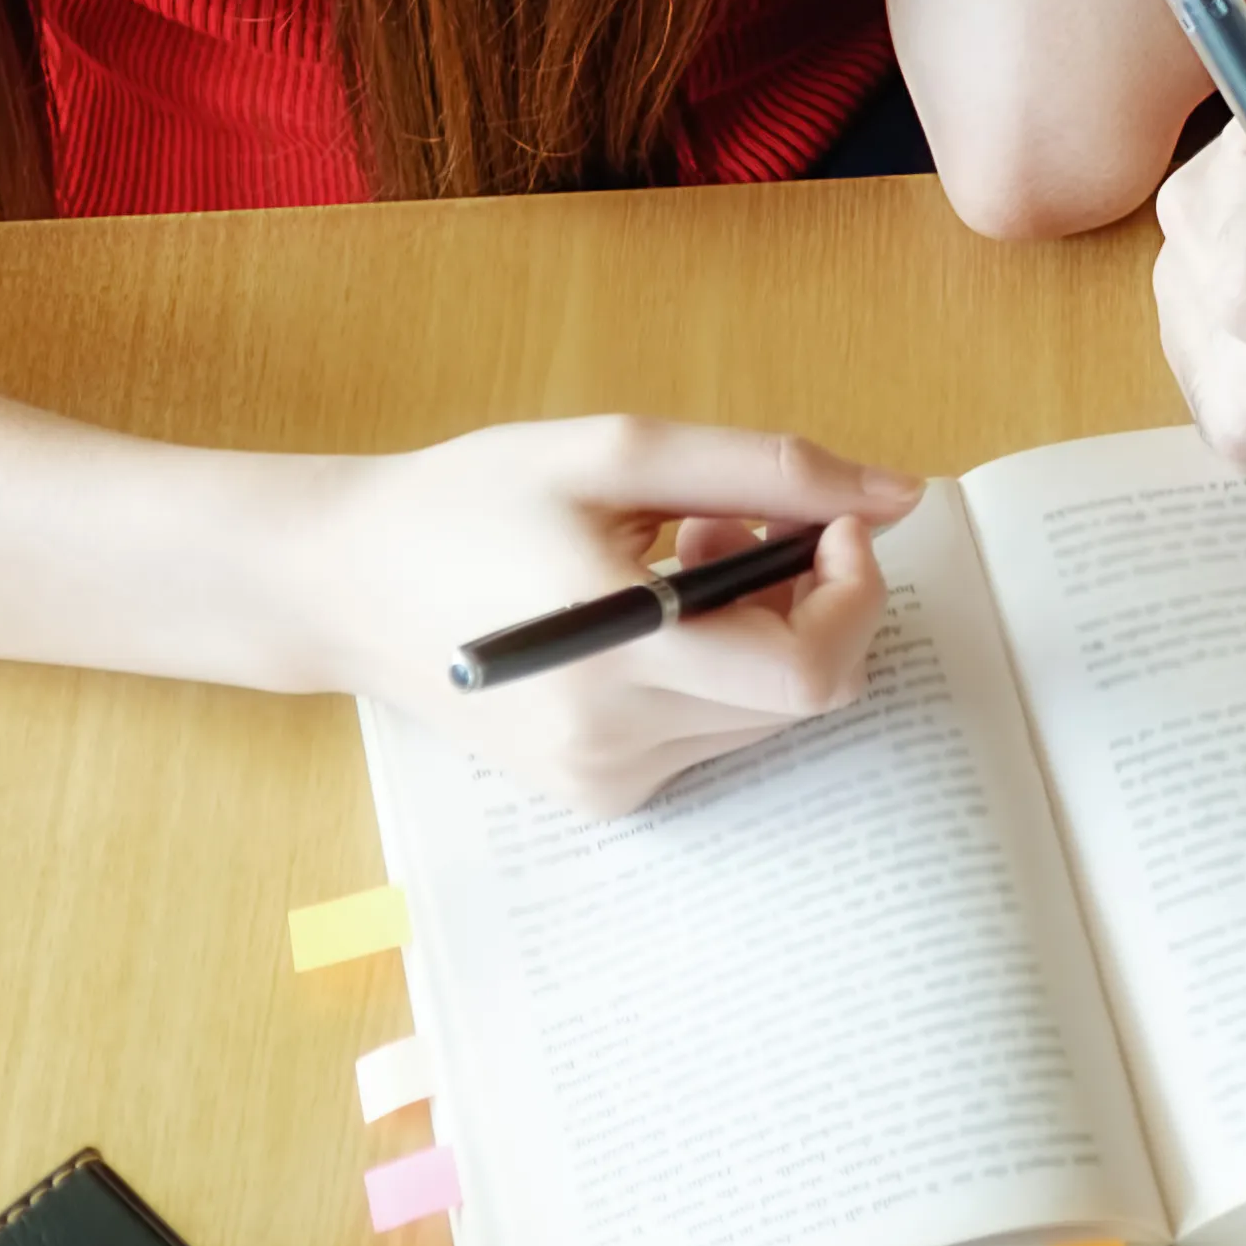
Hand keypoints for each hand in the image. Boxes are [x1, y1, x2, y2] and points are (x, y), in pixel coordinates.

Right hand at [290, 416, 922, 817]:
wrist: (345, 585)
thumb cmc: (471, 501)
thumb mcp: (619, 452)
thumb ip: (770, 471)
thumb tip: (900, 495)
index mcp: (621, 662)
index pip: (812, 673)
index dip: (853, 594)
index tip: (828, 520)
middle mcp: (616, 746)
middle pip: (802, 695)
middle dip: (807, 597)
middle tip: (729, 521)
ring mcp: (604, 782)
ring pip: (764, 716)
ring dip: (760, 627)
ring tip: (674, 552)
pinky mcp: (596, 793)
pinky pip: (712, 732)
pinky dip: (717, 667)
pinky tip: (652, 607)